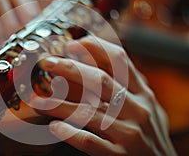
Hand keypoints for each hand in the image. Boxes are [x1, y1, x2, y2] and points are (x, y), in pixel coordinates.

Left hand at [31, 36, 176, 154]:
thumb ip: (127, 87)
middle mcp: (138, 108)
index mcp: (143, 93)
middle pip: (101, 80)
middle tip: (48, 63)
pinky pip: (91, 142)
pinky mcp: (121, 154)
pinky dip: (71, 133)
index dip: (94, 48)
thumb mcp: (145, 106)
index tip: (71, 45)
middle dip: (71, 68)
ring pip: (90, 112)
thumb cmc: (150, 135)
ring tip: (38, 101)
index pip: (119, 60)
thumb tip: (95, 66)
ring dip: (60, 105)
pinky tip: (54, 127)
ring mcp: (131, 132)